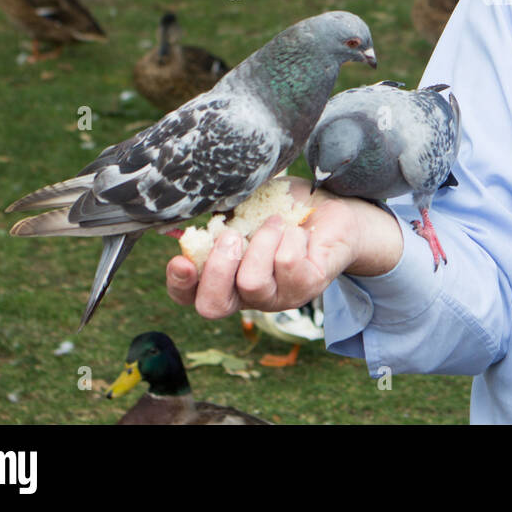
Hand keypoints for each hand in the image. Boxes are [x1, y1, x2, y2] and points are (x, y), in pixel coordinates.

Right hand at [166, 176, 403, 319]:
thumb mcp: (245, 205)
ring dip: (262, 241)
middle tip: (233, 235)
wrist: (332, 206)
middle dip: (218, 268)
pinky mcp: (308, 287)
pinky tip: (299, 231)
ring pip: (251, 282)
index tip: (181, 258)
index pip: (191, 297)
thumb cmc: (283, 207)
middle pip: (214, 306)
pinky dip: (290, 237)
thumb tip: (185, 215)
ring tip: (276, 222)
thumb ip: (218, 215)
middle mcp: (250, 295)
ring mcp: (280, 295)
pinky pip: (287, 264)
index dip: (180, 283)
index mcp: (228, 277)